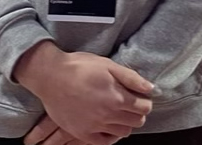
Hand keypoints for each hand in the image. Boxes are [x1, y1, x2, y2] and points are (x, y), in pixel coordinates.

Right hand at [14, 43, 152, 144]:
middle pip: (136, 122)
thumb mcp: (108, 64)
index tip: (140, 97)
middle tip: (130, 104)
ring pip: (123, 133)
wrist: (51, 76)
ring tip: (118, 113)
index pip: (144, 108)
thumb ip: (131, 78)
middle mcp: (108, 115)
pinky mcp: (82, 133)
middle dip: (138, 113)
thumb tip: (150, 88)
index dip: (145, 101)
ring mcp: (95, 126)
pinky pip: (104, 142)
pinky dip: (109, 135)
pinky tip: (107, 124)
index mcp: (117, 97)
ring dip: (125, 123)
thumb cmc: (80, 67)